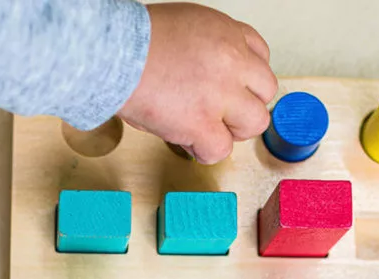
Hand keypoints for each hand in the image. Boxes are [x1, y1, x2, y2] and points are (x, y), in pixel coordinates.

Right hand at [118, 3, 277, 164]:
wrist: (112, 55)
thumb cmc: (132, 43)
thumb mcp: (184, 27)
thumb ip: (206, 49)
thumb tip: (208, 75)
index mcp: (226, 33)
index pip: (259, 56)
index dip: (246, 78)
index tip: (234, 88)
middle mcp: (231, 61)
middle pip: (265, 90)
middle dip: (244, 104)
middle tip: (220, 112)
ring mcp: (220, 94)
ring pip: (254, 122)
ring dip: (231, 129)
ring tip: (205, 128)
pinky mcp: (202, 124)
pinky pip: (220, 149)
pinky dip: (204, 150)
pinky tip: (187, 140)